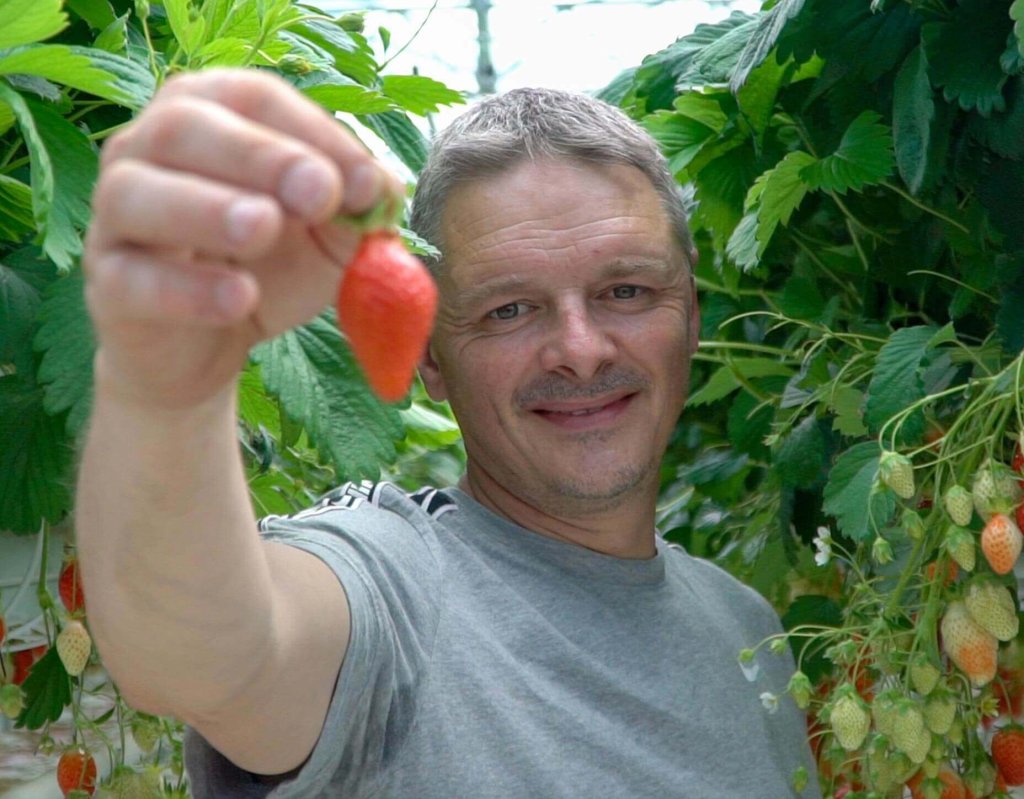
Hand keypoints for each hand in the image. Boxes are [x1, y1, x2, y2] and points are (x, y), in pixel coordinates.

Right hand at [83, 69, 403, 410]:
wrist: (210, 350)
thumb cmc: (268, 274)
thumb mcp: (328, 240)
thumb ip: (358, 212)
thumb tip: (381, 188)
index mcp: (211, 119)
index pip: (253, 98)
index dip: (311, 132)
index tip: (364, 182)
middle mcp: (149, 152)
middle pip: (185, 126)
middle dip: (259, 156)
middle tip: (318, 193)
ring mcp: (117, 219)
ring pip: (137, 193)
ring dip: (207, 208)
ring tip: (262, 228)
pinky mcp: (109, 287)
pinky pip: (133, 280)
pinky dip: (188, 289)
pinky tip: (238, 298)